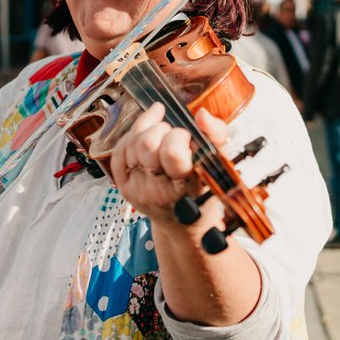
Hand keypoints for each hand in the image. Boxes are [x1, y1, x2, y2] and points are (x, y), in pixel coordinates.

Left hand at [109, 101, 228, 223]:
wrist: (187, 225)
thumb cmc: (205, 193)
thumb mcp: (220, 165)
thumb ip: (216, 135)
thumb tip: (201, 114)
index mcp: (187, 186)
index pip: (172, 153)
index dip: (179, 137)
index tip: (188, 137)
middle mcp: (159, 190)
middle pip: (147, 144)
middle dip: (162, 130)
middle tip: (175, 136)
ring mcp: (139, 189)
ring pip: (132, 144)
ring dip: (148, 129)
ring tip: (162, 132)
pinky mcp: (125, 187)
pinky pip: (119, 152)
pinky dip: (131, 137)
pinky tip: (144, 132)